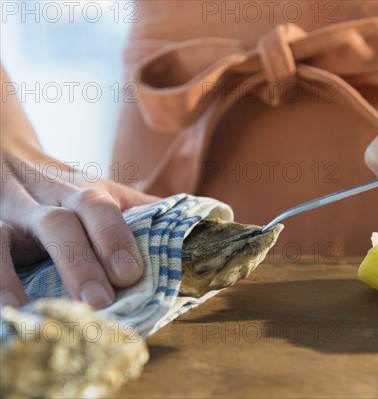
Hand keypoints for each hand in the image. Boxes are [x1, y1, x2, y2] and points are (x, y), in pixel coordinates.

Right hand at [0, 151, 158, 308]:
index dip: (114, 238)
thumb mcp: (104, 192)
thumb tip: (205, 221)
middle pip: (60, 223)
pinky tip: (4, 308)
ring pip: (5, 237)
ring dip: (16, 275)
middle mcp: (43, 199)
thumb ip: (144, 209)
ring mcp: (7, 214)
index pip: (100, 208)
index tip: (130, 274)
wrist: (5, 154)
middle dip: (79, 262)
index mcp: (82, 191)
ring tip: (33, 314)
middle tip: (99, 302)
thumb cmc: (67, 188)